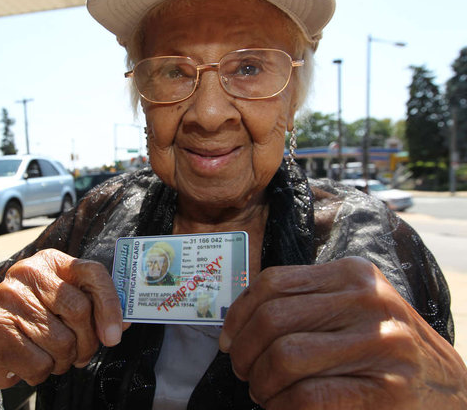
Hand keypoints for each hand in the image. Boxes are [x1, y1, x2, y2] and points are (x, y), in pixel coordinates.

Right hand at [0, 249, 124, 388]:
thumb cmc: (39, 321)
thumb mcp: (69, 305)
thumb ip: (97, 308)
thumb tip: (124, 322)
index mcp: (52, 261)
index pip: (93, 274)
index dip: (110, 306)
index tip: (114, 335)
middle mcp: (27, 272)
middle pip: (79, 310)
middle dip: (87, 342)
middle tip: (82, 353)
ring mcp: (8, 297)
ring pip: (61, 341)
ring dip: (65, 360)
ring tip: (55, 357)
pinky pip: (39, 363)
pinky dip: (43, 372)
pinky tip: (35, 364)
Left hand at [219, 257, 466, 408]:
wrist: (447, 385)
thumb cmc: (382, 344)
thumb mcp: (349, 306)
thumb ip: (304, 302)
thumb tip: (235, 319)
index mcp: (352, 274)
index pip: (272, 283)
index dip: (238, 314)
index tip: (227, 339)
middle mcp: (368, 301)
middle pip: (272, 319)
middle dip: (243, 351)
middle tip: (242, 370)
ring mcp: (382, 344)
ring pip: (285, 357)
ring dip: (260, 382)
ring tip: (262, 392)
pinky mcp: (388, 390)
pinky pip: (308, 396)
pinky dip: (282, 407)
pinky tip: (282, 408)